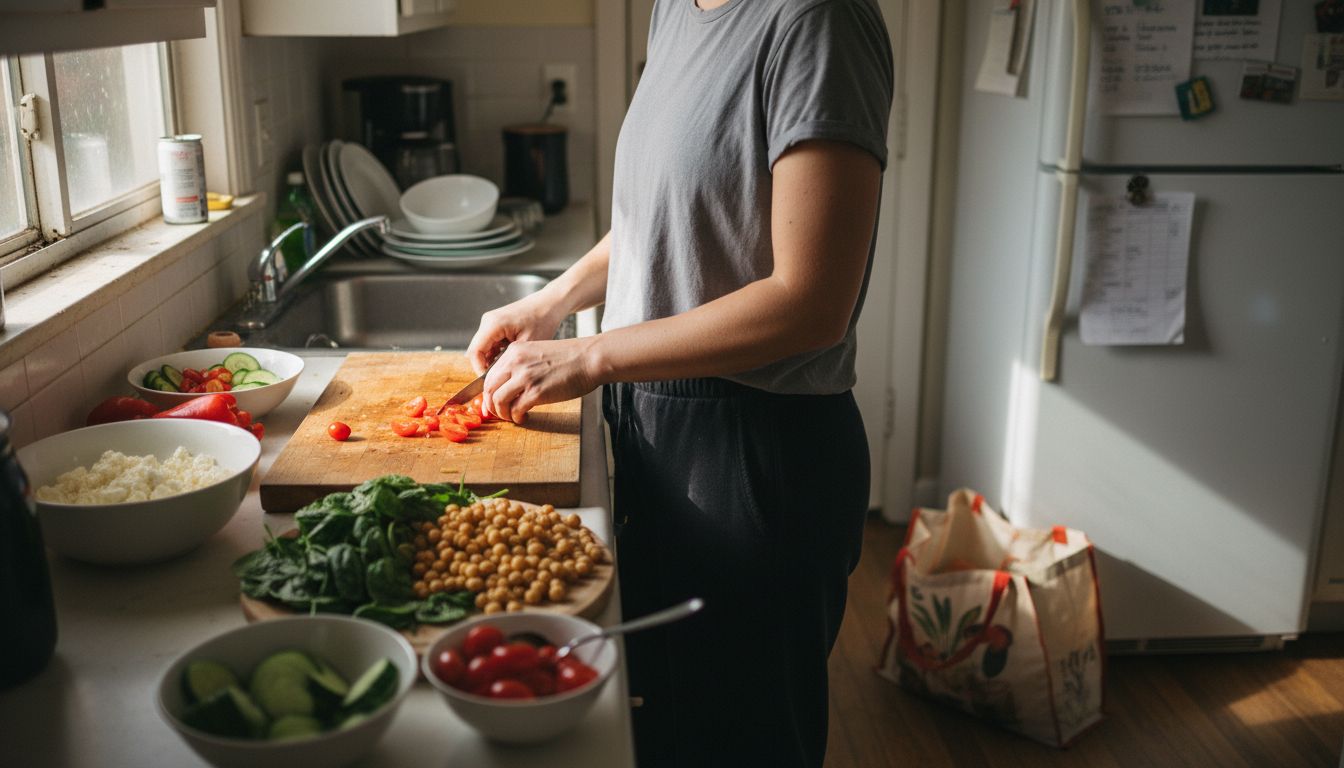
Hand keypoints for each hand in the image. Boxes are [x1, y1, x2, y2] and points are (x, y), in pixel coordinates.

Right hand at [466, 292, 565, 373]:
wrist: (549, 304)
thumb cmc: (542, 321)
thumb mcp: (527, 345)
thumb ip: (509, 361)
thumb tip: (497, 378)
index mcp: (493, 324)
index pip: (475, 352)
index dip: (479, 370)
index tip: (491, 382)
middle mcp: (488, 321)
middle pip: (476, 351)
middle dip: (485, 367)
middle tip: (500, 380)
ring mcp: (490, 322)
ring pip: (483, 348)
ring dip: (491, 361)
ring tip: (507, 371)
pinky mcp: (495, 324)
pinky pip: (490, 343)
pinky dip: (496, 354)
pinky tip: (510, 361)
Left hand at [481, 337, 599, 423]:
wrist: (589, 358)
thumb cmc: (569, 357)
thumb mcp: (537, 352)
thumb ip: (521, 365)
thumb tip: (509, 386)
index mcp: (514, 352)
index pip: (489, 375)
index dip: (488, 392)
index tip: (492, 402)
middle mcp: (515, 363)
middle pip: (489, 389)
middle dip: (491, 405)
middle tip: (499, 413)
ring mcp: (525, 377)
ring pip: (498, 401)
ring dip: (502, 414)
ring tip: (512, 417)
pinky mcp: (536, 392)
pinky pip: (515, 409)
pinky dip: (516, 417)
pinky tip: (524, 417)